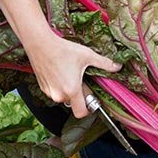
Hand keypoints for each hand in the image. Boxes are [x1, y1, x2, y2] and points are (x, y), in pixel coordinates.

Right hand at [0, 0, 120, 119]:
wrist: (40, 44)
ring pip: (63, 98)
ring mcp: (49, 92)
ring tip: (70, 74)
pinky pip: (54, 92)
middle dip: (79, 95)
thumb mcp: (87, 55)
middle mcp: (59, 95)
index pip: (81, 112)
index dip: (89, 109)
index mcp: (72, 90)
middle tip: (81, 79)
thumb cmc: (62, 49)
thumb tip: (117, 67)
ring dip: (69, 91)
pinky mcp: (43, 87)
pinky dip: (59, 86)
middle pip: (73, 104)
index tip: (92, 100)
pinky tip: (61, 72)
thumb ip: (104, 63)